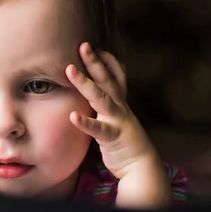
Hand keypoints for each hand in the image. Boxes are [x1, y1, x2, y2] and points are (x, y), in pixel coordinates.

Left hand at [66, 43, 170, 208]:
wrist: (142, 166)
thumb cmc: (126, 143)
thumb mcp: (119, 119)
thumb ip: (109, 106)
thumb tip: (96, 95)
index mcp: (121, 104)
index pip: (116, 77)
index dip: (108, 61)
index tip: (98, 45)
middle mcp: (120, 108)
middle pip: (107, 80)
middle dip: (95, 62)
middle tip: (83, 45)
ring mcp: (117, 121)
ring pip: (100, 98)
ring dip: (85, 83)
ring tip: (69, 70)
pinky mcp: (113, 137)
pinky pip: (97, 129)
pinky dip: (85, 122)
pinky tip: (72, 116)